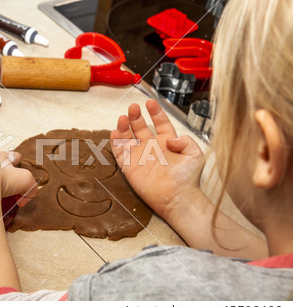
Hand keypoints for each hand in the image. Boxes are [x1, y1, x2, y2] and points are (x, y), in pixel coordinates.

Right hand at [110, 100, 203, 220]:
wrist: (177, 198)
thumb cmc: (188, 179)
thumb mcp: (195, 155)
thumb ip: (186, 141)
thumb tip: (172, 138)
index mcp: (167, 142)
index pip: (159, 123)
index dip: (155, 112)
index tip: (150, 103)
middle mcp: (151, 147)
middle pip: (140, 127)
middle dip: (136, 116)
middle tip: (133, 108)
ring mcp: (139, 157)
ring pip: (128, 137)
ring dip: (124, 126)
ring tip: (122, 117)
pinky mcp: (129, 167)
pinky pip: (119, 152)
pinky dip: (115, 142)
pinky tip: (115, 132)